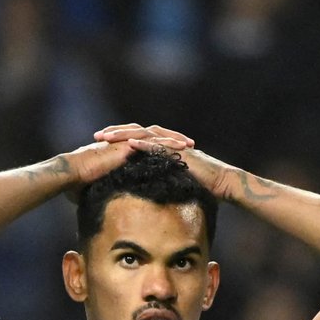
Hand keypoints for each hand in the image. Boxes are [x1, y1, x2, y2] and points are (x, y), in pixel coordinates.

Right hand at [57, 123, 195, 197]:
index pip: (144, 145)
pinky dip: (167, 142)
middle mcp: (124, 141)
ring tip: (190, 144)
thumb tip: (101, 206)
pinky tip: (180, 146)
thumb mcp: (96, 186)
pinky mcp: (126, 144)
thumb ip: (103, 190)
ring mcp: (126, 141)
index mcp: (120, 149)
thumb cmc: (78, 182)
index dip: (159, 148)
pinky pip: (151, 141)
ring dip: (174, 138)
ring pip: (156, 134)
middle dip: (171, 139)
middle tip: (188, 145)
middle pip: (154, 135)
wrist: (71, 174)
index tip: (174, 154)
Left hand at [93, 121, 239, 198]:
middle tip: (96, 136)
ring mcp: (173, 145)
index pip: (136, 139)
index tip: (100, 143)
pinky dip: (145, 144)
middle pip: (137, 132)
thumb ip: (159, 178)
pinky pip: (160, 146)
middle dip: (116, 133)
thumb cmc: (201, 185)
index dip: (118, 140)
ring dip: (125, 135)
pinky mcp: (180, 152)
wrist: (222, 183)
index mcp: (162, 148)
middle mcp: (166, 143)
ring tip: (107, 137)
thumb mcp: (173, 180)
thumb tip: (143, 187)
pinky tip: (130, 144)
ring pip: (145, 135)